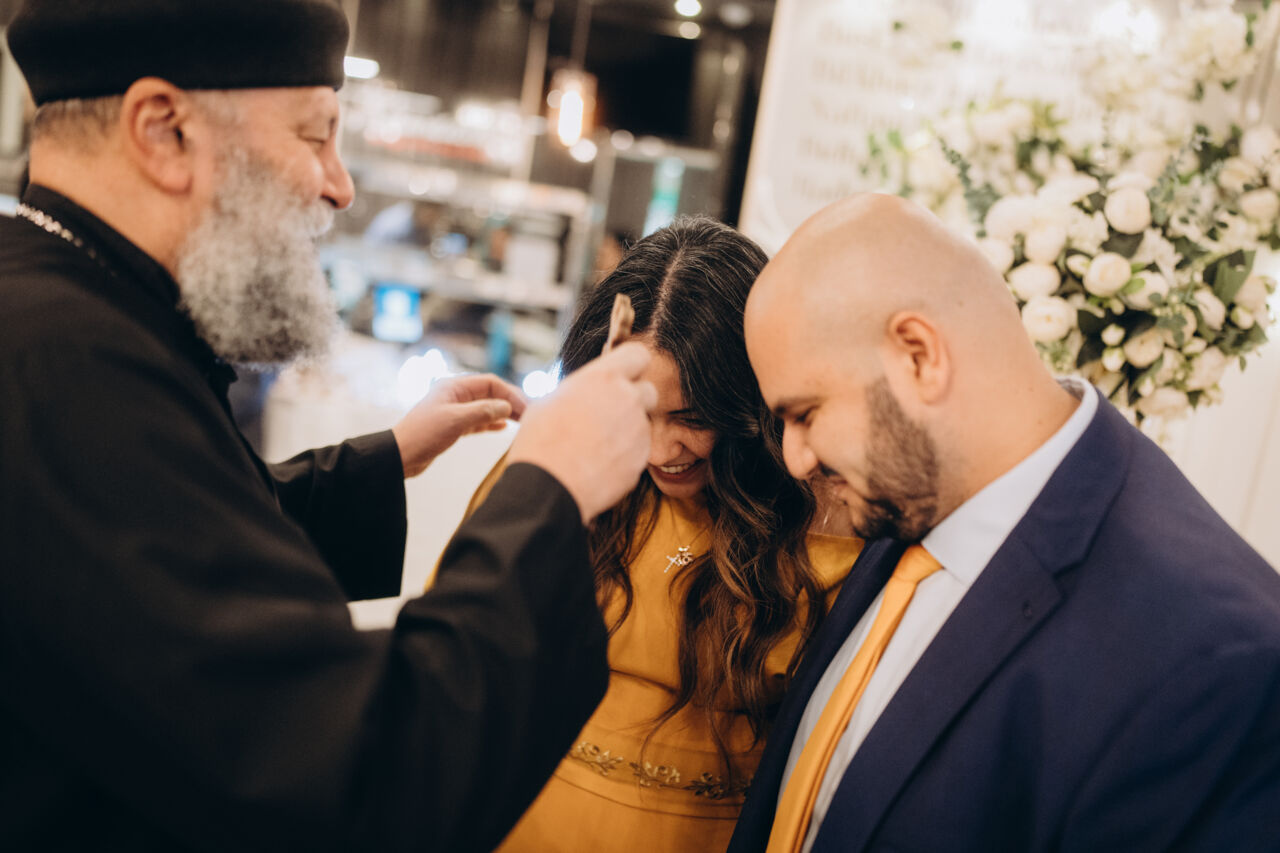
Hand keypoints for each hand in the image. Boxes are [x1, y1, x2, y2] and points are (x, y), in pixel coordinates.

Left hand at [392, 374, 526, 477]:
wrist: (401, 455)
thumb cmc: (424, 434)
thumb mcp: (456, 420)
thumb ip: (483, 411)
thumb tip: (507, 408)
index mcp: (455, 387)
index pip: (491, 383)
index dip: (510, 393)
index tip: (526, 408)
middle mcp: (456, 395)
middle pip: (491, 394)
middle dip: (510, 402)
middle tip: (530, 415)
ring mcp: (455, 410)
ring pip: (486, 408)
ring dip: (504, 413)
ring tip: (523, 422)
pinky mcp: (453, 426)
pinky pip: (478, 420)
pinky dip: (492, 423)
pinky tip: (504, 428)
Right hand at [508, 342, 656, 522]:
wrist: (547, 487)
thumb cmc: (540, 442)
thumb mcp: (550, 401)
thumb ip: (581, 391)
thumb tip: (585, 393)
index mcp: (604, 378)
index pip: (638, 355)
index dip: (631, 365)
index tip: (622, 377)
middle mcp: (628, 399)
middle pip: (648, 391)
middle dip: (634, 400)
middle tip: (608, 415)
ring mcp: (638, 431)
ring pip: (642, 424)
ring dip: (627, 431)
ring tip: (595, 447)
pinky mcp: (641, 459)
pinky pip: (638, 451)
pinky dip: (625, 456)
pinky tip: (600, 464)